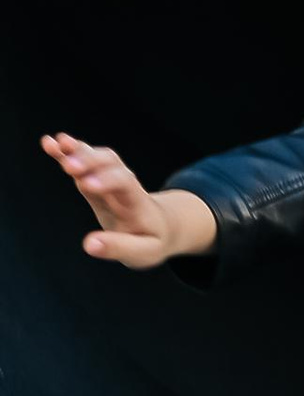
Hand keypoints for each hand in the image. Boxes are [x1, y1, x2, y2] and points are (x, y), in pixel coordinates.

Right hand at [43, 133, 215, 269]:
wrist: (161, 225)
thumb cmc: (151, 240)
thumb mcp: (143, 251)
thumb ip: (119, 248)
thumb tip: (89, 245)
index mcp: (137, 201)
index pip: (125, 183)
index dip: (107, 181)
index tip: (87, 186)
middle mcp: (124, 184)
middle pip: (110, 163)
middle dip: (89, 161)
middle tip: (69, 166)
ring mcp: (108, 179)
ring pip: (95, 157)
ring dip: (76, 151)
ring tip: (54, 145)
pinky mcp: (95, 179)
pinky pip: (82, 162)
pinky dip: (66, 152)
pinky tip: (49, 144)